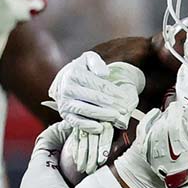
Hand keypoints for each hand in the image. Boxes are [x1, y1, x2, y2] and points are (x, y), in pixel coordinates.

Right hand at [44, 52, 144, 175]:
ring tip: (116, 117)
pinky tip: (100, 128)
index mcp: (74, 74)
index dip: (114, 92)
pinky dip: (88, 126)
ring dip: (103, 115)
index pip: (98, 85)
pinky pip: (77, 123)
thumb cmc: (80, 70)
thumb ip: (96, 62)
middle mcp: (67, 89)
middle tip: (124, 110)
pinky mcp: (64, 115)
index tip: (125, 98)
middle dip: (112, 104)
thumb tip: (104, 74)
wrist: (63, 81)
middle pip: (95, 98)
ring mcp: (64, 103)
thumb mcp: (88, 59)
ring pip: (87, 110)